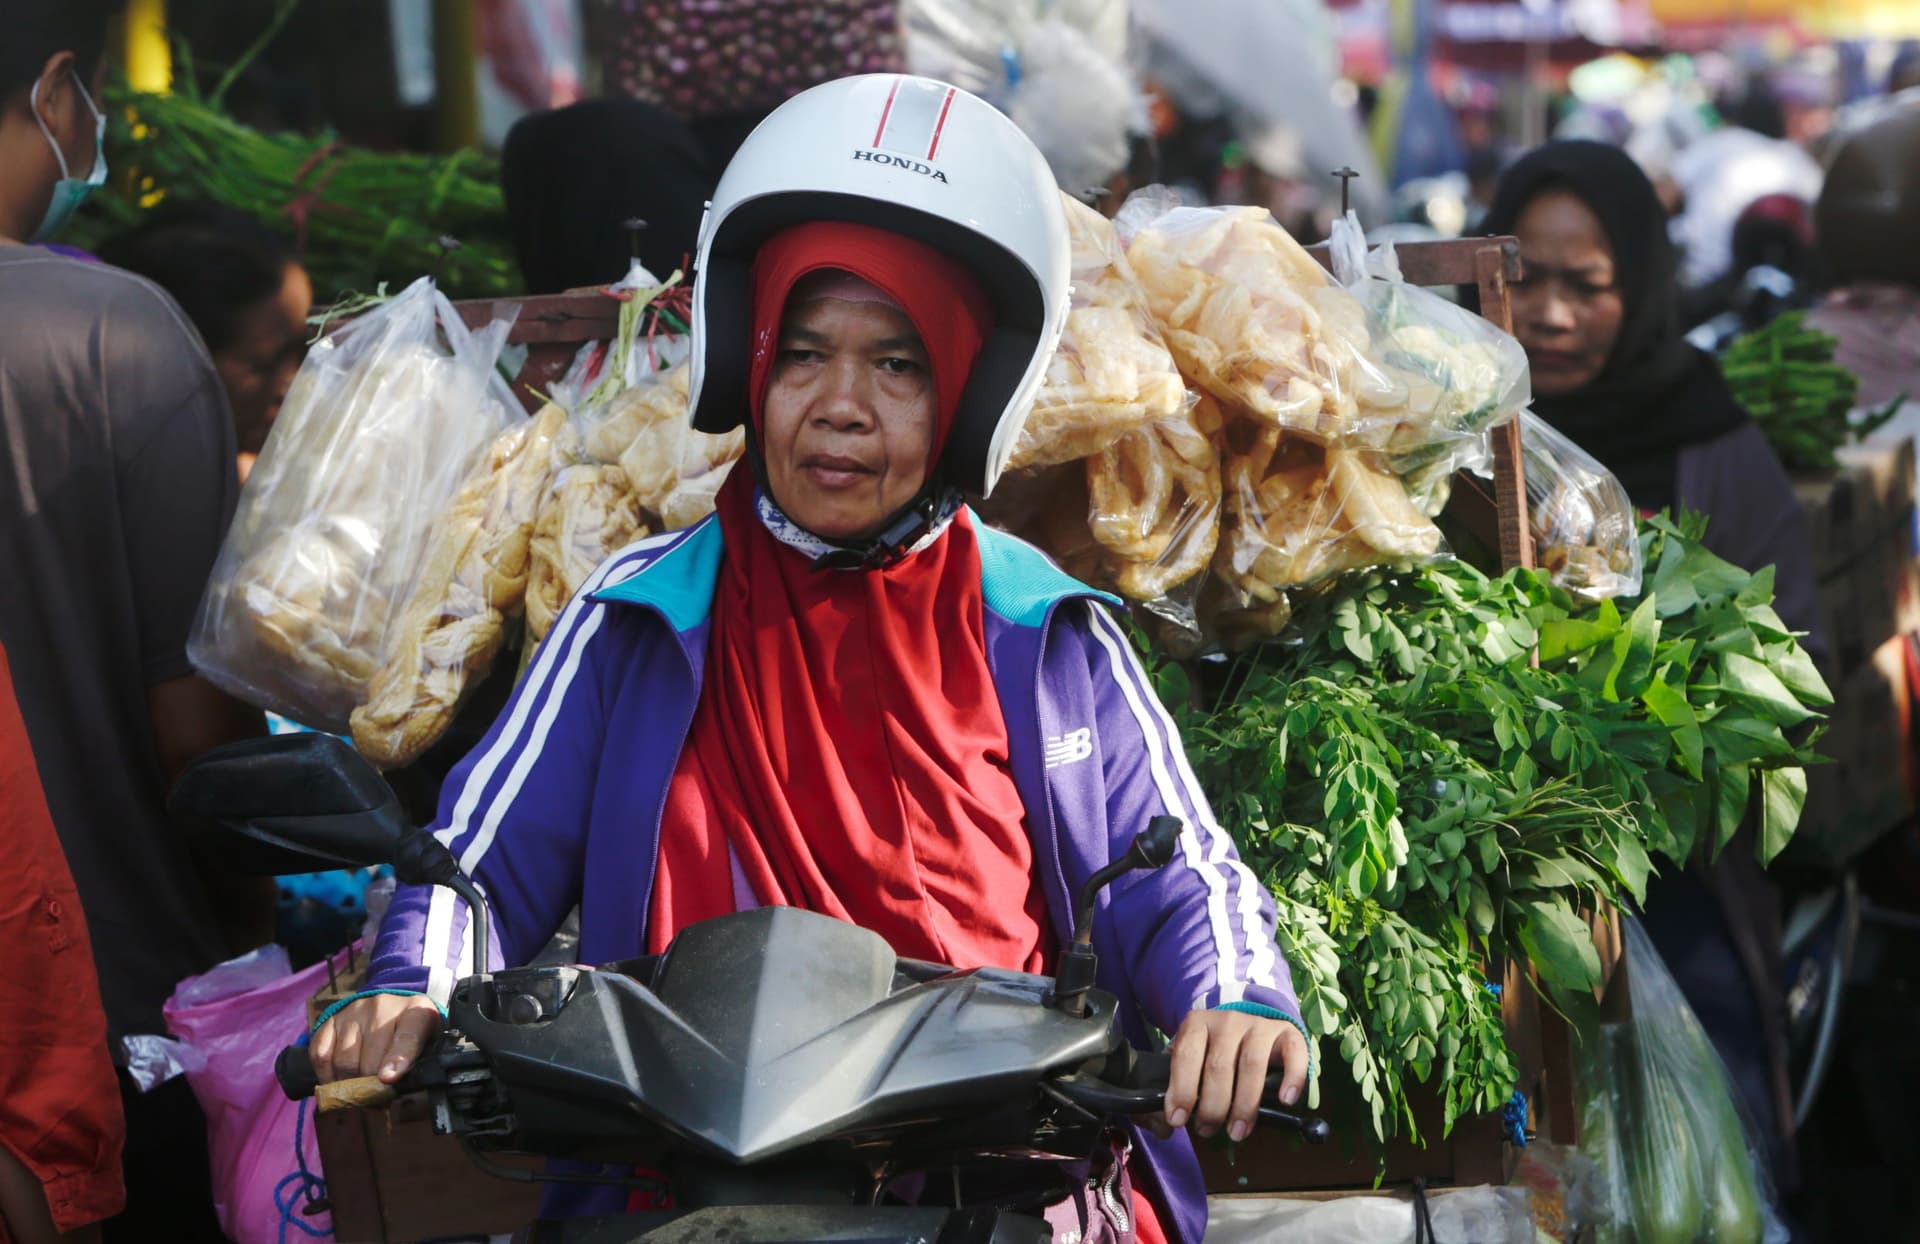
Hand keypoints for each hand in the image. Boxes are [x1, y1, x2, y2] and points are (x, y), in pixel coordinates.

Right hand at [309, 994, 442, 1084]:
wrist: (392, 1005)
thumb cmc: (411, 1032)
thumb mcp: (426, 1043)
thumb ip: (415, 1064)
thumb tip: (391, 1090)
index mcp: (416, 1013)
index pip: (408, 1038)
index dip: (397, 1060)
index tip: (387, 1079)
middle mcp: (382, 1007)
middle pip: (370, 1060)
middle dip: (372, 1089)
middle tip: (377, 1103)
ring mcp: (354, 1012)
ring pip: (345, 1062)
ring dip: (349, 1086)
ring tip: (359, 1094)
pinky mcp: (331, 1019)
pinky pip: (320, 1055)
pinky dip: (326, 1076)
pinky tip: (337, 1083)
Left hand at [1163, 1009, 1309, 1141]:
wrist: (1247, 1028)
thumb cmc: (1213, 1053)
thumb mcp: (1190, 1062)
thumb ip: (1177, 1088)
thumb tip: (1167, 1123)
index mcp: (1197, 1023)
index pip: (1186, 1055)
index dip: (1182, 1090)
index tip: (1179, 1120)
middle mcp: (1228, 1020)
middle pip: (1219, 1065)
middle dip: (1212, 1106)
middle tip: (1208, 1130)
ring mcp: (1259, 1025)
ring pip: (1252, 1064)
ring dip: (1244, 1104)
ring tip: (1237, 1132)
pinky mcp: (1287, 1032)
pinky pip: (1294, 1052)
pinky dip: (1292, 1077)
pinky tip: (1285, 1101)